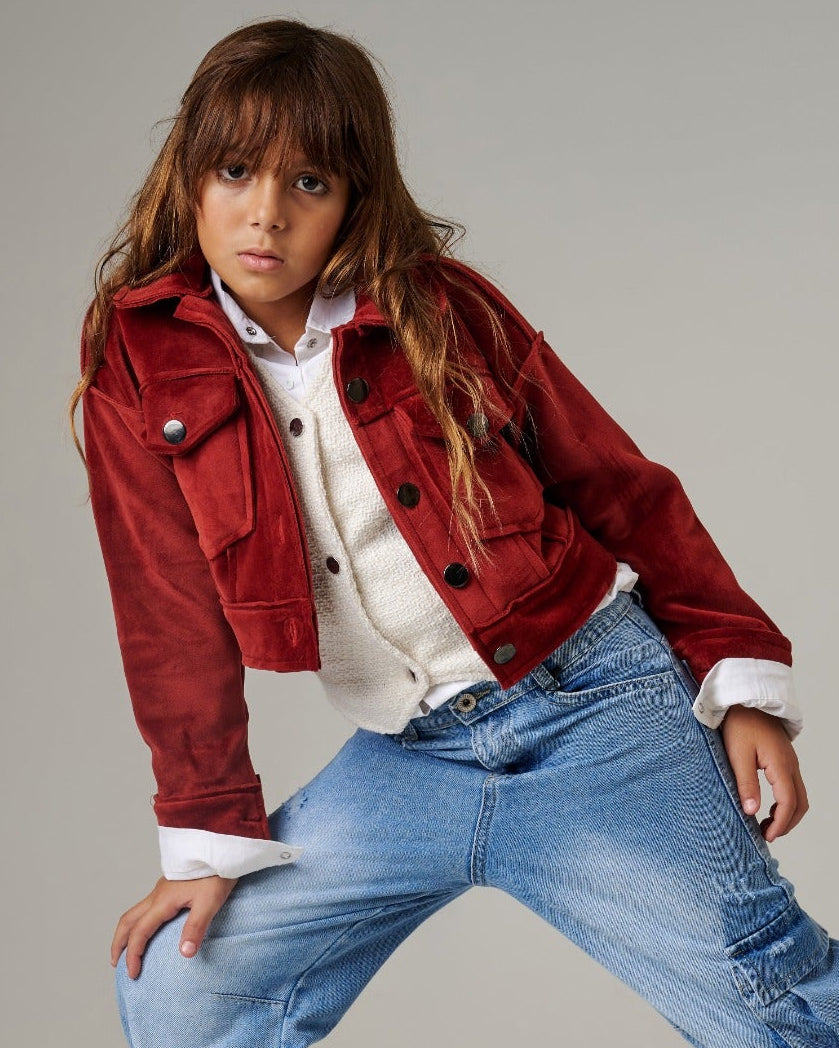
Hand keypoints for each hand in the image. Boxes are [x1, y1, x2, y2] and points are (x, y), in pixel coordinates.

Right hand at [111, 874, 237, 978]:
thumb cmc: (217, 873)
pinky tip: (149, 927)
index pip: (140, 932)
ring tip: (127, 948)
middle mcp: (158, 895)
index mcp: (163, 901)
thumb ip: (196, 927)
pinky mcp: (169, 886)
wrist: (220, 846)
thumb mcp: (210, 902)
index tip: (132, 974)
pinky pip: (145, 907)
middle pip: (128, 921)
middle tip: (116, 964)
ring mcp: (162, 889)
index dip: (133, 955)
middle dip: (119, 943)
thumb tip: (184, 954)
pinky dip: (138, 922)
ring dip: (126, 932)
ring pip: (135, 912)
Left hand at [720, 705, 807, 841]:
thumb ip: (746, 783)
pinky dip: (786, 801)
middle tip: (767, 833)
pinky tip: (768, 805)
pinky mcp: (783, 759)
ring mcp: (789, 761)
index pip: (789, 803)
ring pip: (798, 795)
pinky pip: (792, 786)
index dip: (780, 823)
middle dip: (787, 823)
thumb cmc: (739, 724)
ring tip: (766, 823)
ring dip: (787, 813)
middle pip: (800, 803)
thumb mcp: (737, 755)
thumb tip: (752, 812)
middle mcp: (790, 765)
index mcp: (781, 765)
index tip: (766, 836)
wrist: (744, 700)